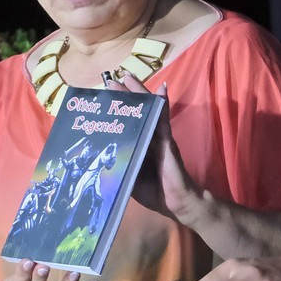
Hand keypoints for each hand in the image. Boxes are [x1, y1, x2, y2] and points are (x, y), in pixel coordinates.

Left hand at [117, 73, 205, 225]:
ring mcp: (160, 138)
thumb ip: (121, 164)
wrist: (178, 203)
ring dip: (139, 93)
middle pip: (136, 112)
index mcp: (140, 147)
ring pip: (148, 110)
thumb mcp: (131, 178)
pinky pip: (163, 120)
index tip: (102, 99)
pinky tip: (161, 89)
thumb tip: (104, 155)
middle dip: (123, 96)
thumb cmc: (157, 192)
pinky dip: (161, 104)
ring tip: (127, 76)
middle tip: (109, 80)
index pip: (127, 125)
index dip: (116, 111)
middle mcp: (149, 138)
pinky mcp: (167, 141)